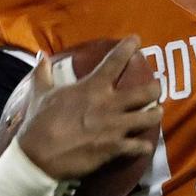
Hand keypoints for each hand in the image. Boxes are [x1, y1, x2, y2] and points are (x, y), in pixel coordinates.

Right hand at [17, 36, 161, 181]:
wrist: (39, 156)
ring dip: (155, 115)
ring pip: (149, 118)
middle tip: (157, 87)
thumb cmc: (39, 123)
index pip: (115, 61)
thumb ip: (43, 74)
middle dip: (156, 88)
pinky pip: (139, 147)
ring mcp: (115, 127)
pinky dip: (144, 146)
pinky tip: (145, 146)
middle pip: (146, 92)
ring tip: (156, 113)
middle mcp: (109, 104)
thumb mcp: (40, 94)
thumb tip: (41, 56)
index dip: (128, 48)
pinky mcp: (115, 148)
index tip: (136, 40)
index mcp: (92, 87)